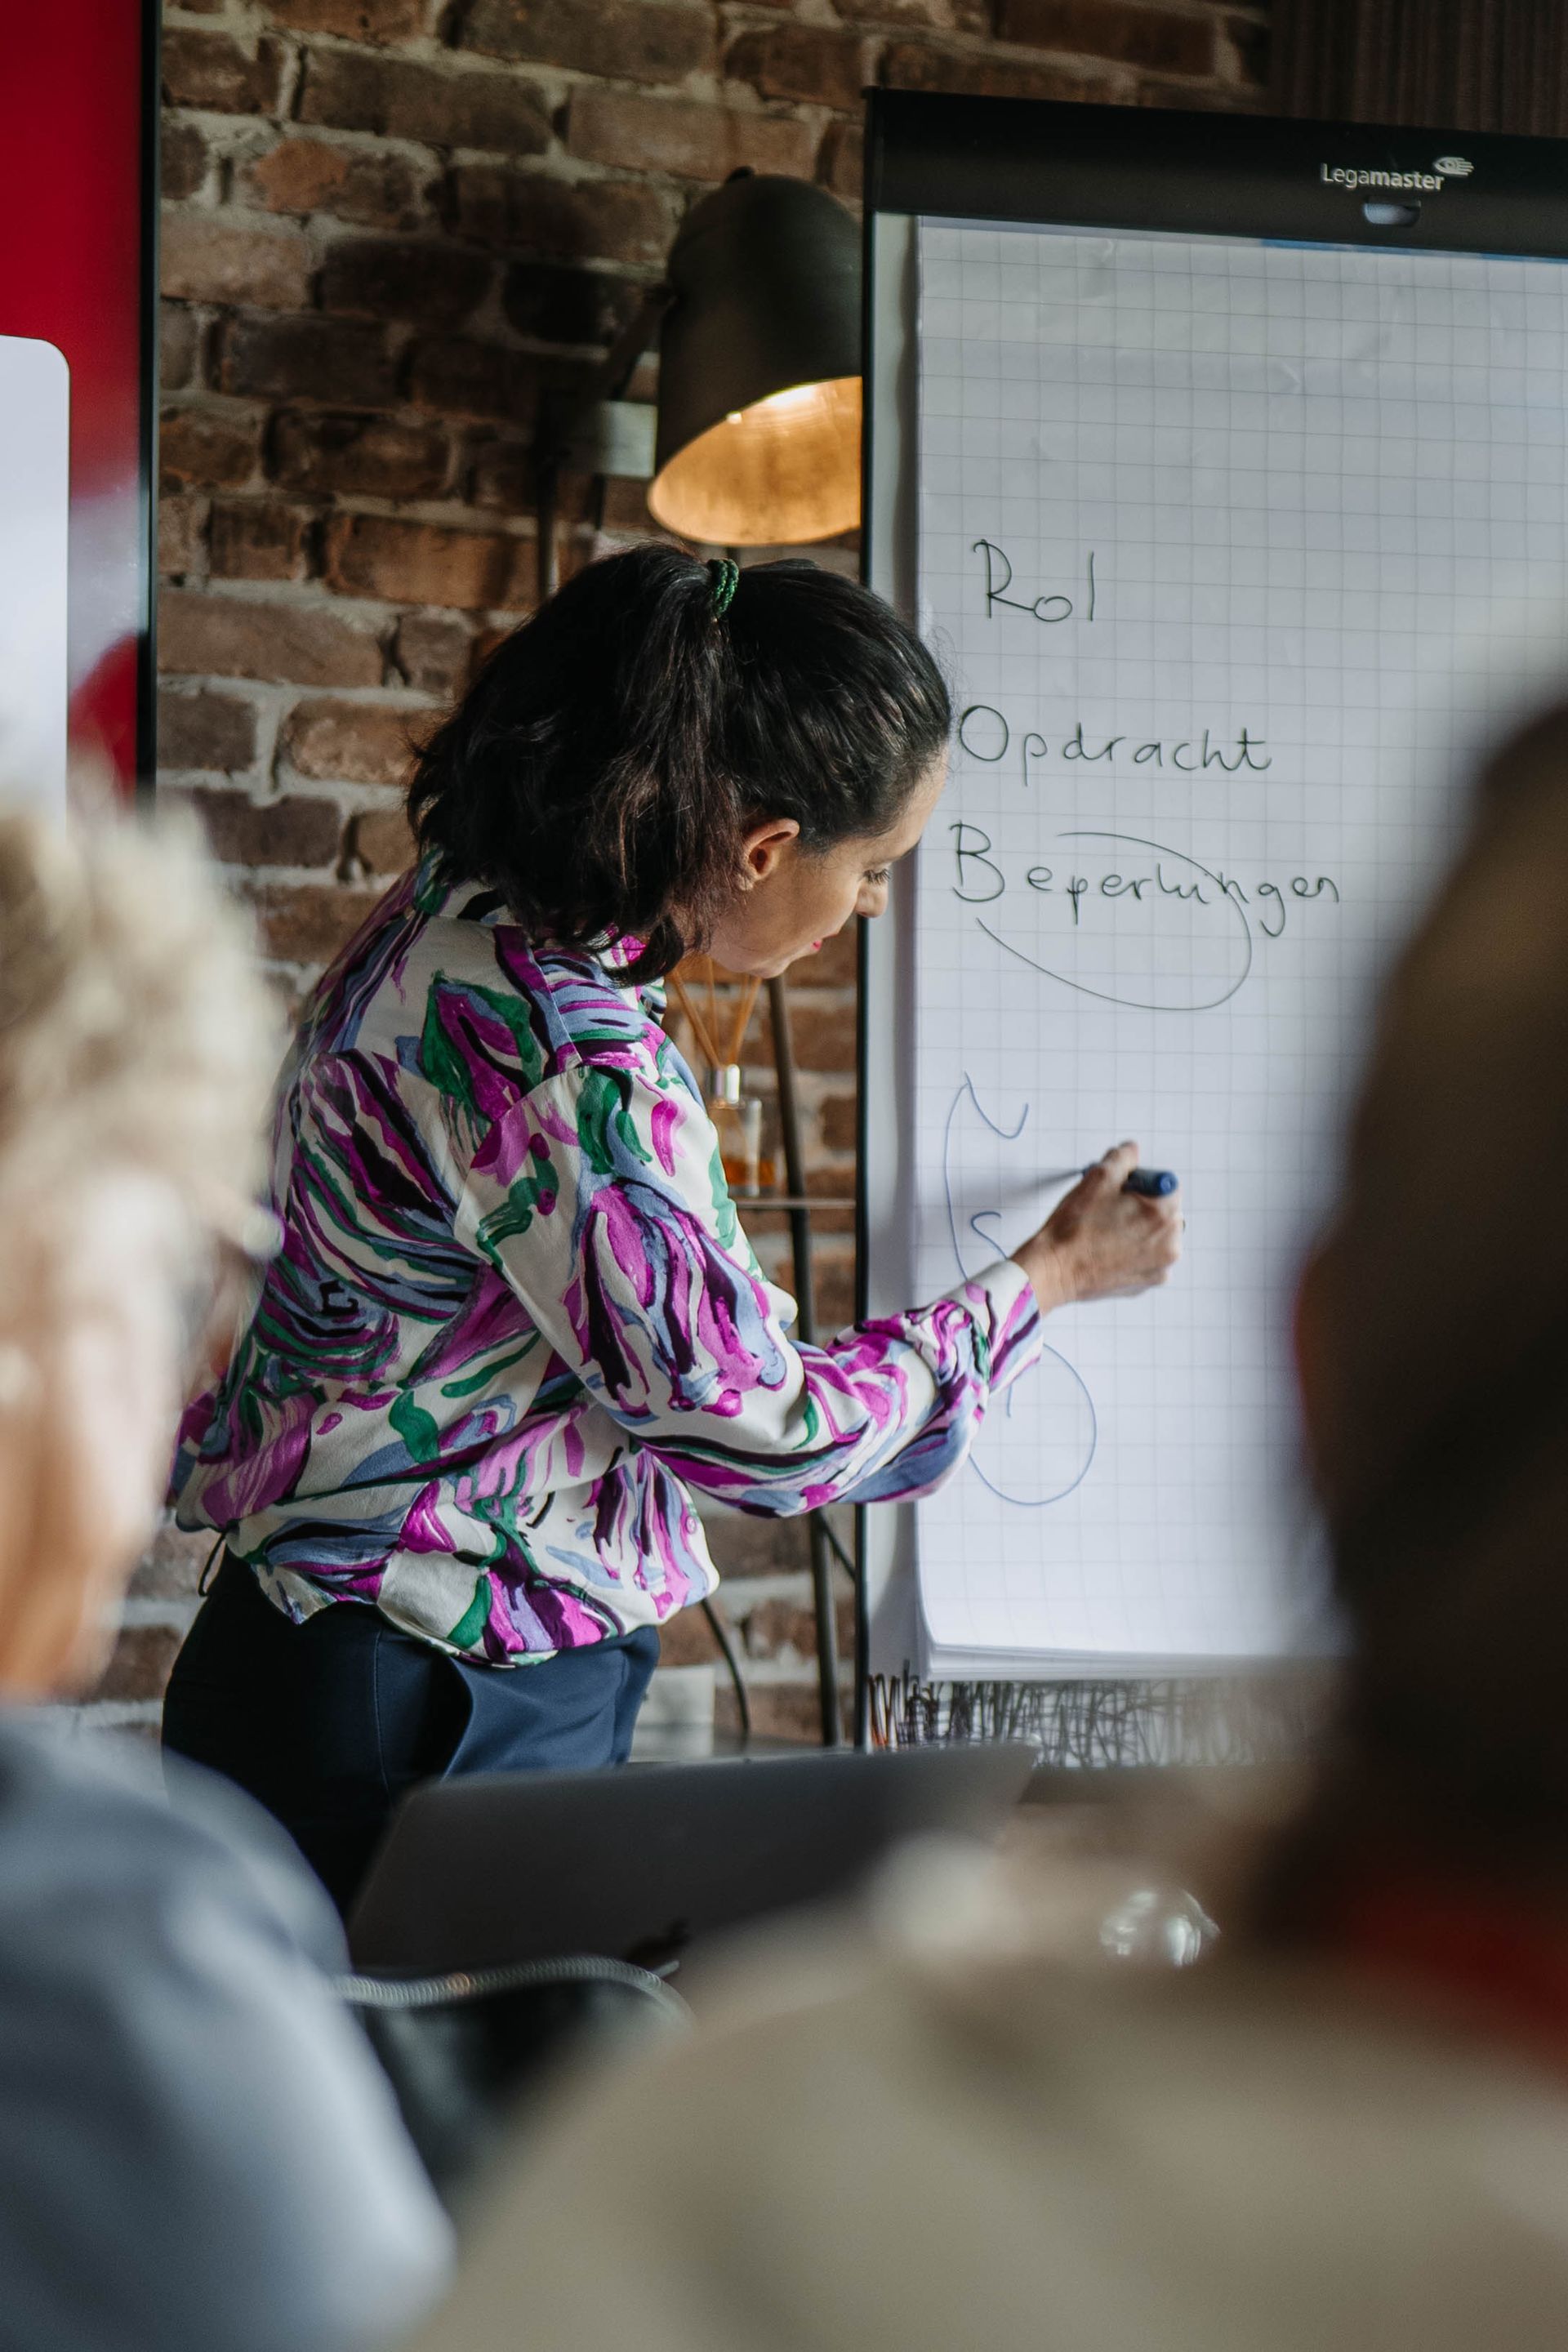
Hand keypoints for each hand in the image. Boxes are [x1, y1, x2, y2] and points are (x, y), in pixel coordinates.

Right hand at [1011, 1142, 1182, 1314]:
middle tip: (1109, 1212)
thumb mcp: (1097, 1178)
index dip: (1140, 1183)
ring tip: (1108, 1233)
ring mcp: (1162, 1265)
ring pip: (1157, 1233)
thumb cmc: (1074, 1227)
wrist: (1054, 1271)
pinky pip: (1151, 1256)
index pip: (1165, 1184)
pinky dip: (1136, 1251)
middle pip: (1165, 1209)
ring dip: (1141, 1228)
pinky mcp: (1151, 1280)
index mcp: (1163, 1213)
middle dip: (1142, 1205)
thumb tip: (1132, 1150)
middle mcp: (1171, 1241)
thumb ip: (1123, 1158)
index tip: (1120, 1192)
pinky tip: (1111, 1250)